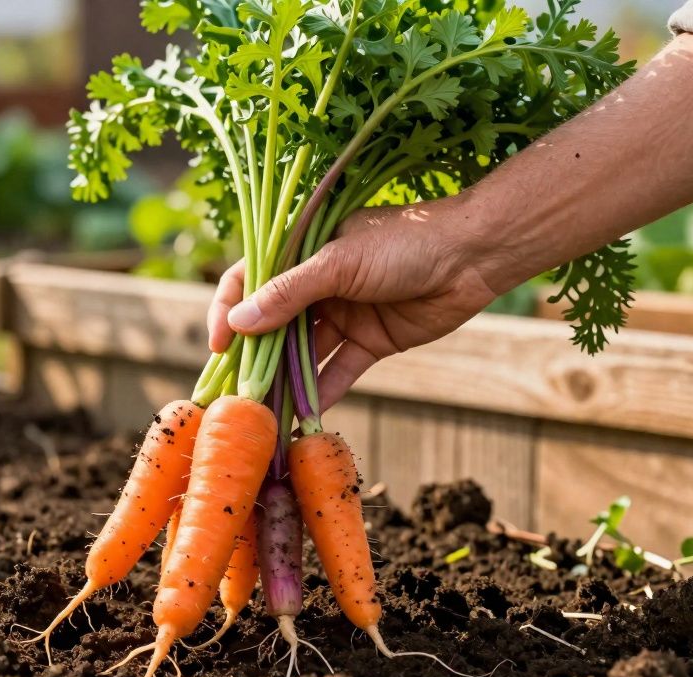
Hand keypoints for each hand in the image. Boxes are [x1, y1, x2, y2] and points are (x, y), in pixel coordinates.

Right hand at [207, 197, 505, 412]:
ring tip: (265, 412)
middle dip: (252, 358)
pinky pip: (338, 371)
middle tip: (234, 392)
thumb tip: (238, 323)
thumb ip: (289, 294)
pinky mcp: (369, 342)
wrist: (473, 255)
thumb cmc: (404, 242)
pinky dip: (321, 394)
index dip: (227, 311)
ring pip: (302, 354)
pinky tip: (303, 418)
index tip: (219, 344)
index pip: (248, 280)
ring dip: (284, 382)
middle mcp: (316, 284)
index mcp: (301, 252)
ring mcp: (342, 314)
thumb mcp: (339, 262)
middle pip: (272, 325)